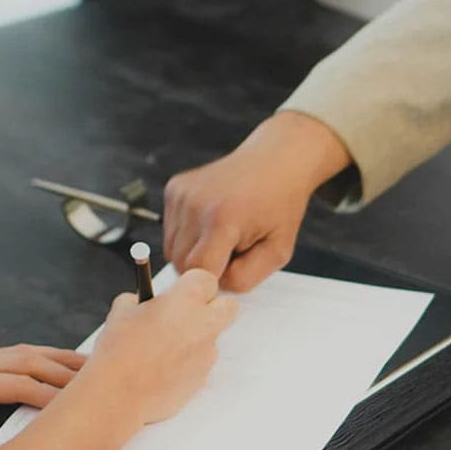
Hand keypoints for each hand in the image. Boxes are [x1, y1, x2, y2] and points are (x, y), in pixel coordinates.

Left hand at [0, 337, 86, 410]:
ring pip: (26, 353)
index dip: (46, 393)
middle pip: (29, 361)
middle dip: (66, 370)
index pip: (14, 384)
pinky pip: (16, 355)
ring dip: (60, 358)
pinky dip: (43, 356)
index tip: (75, 404)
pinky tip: (55, 362)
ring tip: (93, 365)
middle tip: (104, 379)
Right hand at [85, 269, 236, 424]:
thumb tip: (143, 303)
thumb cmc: (118, 350)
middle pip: (228, 306)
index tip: (178, 292)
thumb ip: (139, 301)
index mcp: (185, 300)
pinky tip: (160, 371)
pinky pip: (200, 364)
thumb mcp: (120, 312)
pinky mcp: (202, 379)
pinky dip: (186, 364)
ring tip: (160, 350)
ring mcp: (206, 354)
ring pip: (212, 338)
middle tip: (186, 314)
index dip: (192, 285)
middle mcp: (204, 325)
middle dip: (212, 307)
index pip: (206, 279)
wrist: (118, 395)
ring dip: (195, 339)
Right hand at [162, 112, 351, 291]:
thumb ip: (244, 278)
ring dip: (193, 251)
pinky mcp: (174, 188)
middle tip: (231, 252)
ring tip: (221, 235)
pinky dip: (187, 234)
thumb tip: (211, 288)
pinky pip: (170, 229)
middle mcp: (195, 204)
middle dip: (203, 267)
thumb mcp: (278, 251)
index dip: (213, 280)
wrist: (275, 161)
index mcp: (223, 219)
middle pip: (180, 263)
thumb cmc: (279, 205)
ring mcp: (181, 194)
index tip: (231, 272)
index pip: (197, 273)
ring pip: (171, 249)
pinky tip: (211, 221)